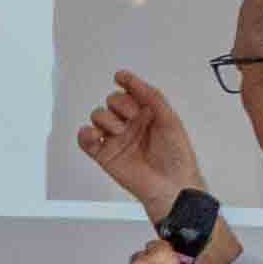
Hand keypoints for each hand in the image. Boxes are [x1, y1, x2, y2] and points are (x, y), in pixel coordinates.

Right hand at [75, 70, 197, 212]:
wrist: (171, 186)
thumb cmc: (177, 158)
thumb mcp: (170, 120)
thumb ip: (153, 98)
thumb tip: (134, 82)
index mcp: (148, 115)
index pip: (131, 92)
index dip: (127, 83)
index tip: (121, 77)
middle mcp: (131, 124)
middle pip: (113, 101)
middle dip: (120, 104)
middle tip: (132, 116)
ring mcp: (117, 139)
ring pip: (98, 116)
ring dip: (106, 119)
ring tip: (120, 130)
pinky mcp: (104, 154)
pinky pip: (86, 139)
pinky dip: (86, 134)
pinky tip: (97, 135)